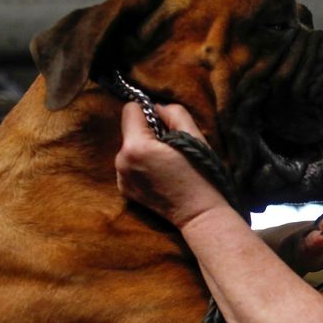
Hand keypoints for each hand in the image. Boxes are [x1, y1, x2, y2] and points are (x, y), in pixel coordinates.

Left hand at [115, 102, 227, 228]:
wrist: (199, 214)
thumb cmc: (201, 175)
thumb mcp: (194, 136)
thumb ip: (174, 113)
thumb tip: (157, 108)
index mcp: (136, 146)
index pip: (130, 110)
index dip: (149, 114)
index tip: (166, 128)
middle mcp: (121, 162)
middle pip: (129, 131)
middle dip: (147, 134)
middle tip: (171, 149)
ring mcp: (121, 178)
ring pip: (129, 148)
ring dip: (145, 150)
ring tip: (167, 165)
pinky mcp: (125, 190)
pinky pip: (129, 165)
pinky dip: (142, 166)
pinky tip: (160, 176)